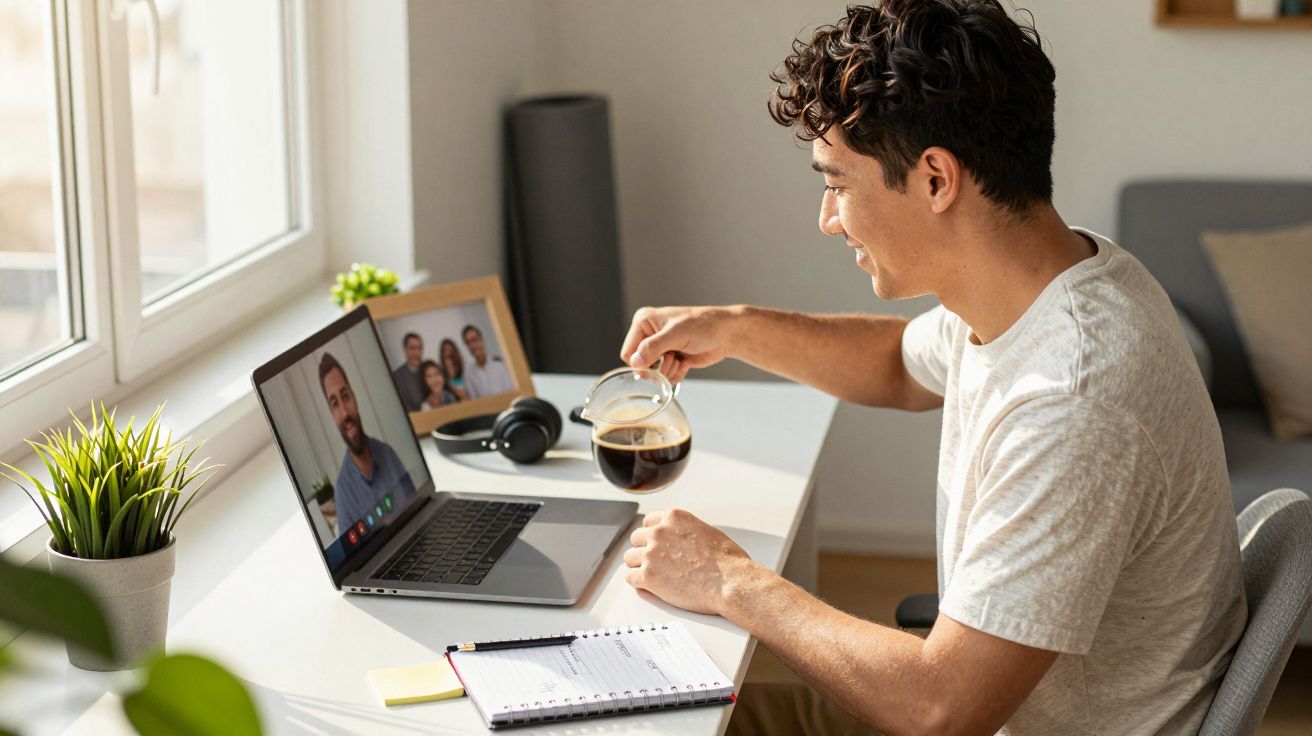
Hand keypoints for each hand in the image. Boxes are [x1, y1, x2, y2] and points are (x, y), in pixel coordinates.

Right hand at [619, 306, 739, 383]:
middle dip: (658, 367)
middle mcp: (649, 334)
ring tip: (680, 358)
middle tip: (672, 357)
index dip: (641, 361)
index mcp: (644, 322)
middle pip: (640, 365)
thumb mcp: (676, 334)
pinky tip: (685, 362)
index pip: (628, 352)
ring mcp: (660, 348)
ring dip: (668, 370)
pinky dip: (676, 373)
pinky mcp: (671, 359)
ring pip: (653, 373)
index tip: (659, 358)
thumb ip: (653, 347)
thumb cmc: (704, 325)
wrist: (726, 334)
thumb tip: (634, 362)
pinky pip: (665, 376)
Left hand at [623, 508, 755, 614]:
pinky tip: (649, 586)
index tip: (655, 543)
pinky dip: (638, 583)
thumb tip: (681, 539)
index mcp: (674, 518)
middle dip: (644, 549)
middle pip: (636, 538)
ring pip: (630, 558)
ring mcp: (651, 554)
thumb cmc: (727, 561)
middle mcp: (659, 532)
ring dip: (639, 566)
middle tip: (655, 562)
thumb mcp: (707, 531)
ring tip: (653, 576)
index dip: (652, 534)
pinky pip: (630, 577)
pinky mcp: (648, 576)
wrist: (730, 582)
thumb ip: (686, 531)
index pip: (649, 521)